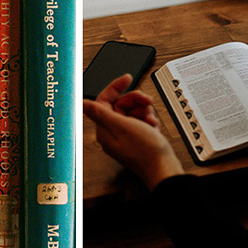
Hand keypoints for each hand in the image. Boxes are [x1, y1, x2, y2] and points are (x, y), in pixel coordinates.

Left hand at [82, 74, 185, 190]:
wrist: (164, 169)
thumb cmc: (145, 151)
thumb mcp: (122, 126)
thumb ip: (101, 113)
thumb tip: (82, 103)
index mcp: (104, 129)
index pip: (104, 101)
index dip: (116, 87)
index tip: (128, 78)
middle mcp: (113, 133)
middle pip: (121, 104)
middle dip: (136, 101)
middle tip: (147, 102)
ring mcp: (126, 136)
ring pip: (133, 111)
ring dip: (144, 111)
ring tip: (151, 120)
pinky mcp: (138, 139)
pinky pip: (141, 121)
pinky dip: (149, 121)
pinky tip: (154, 127)